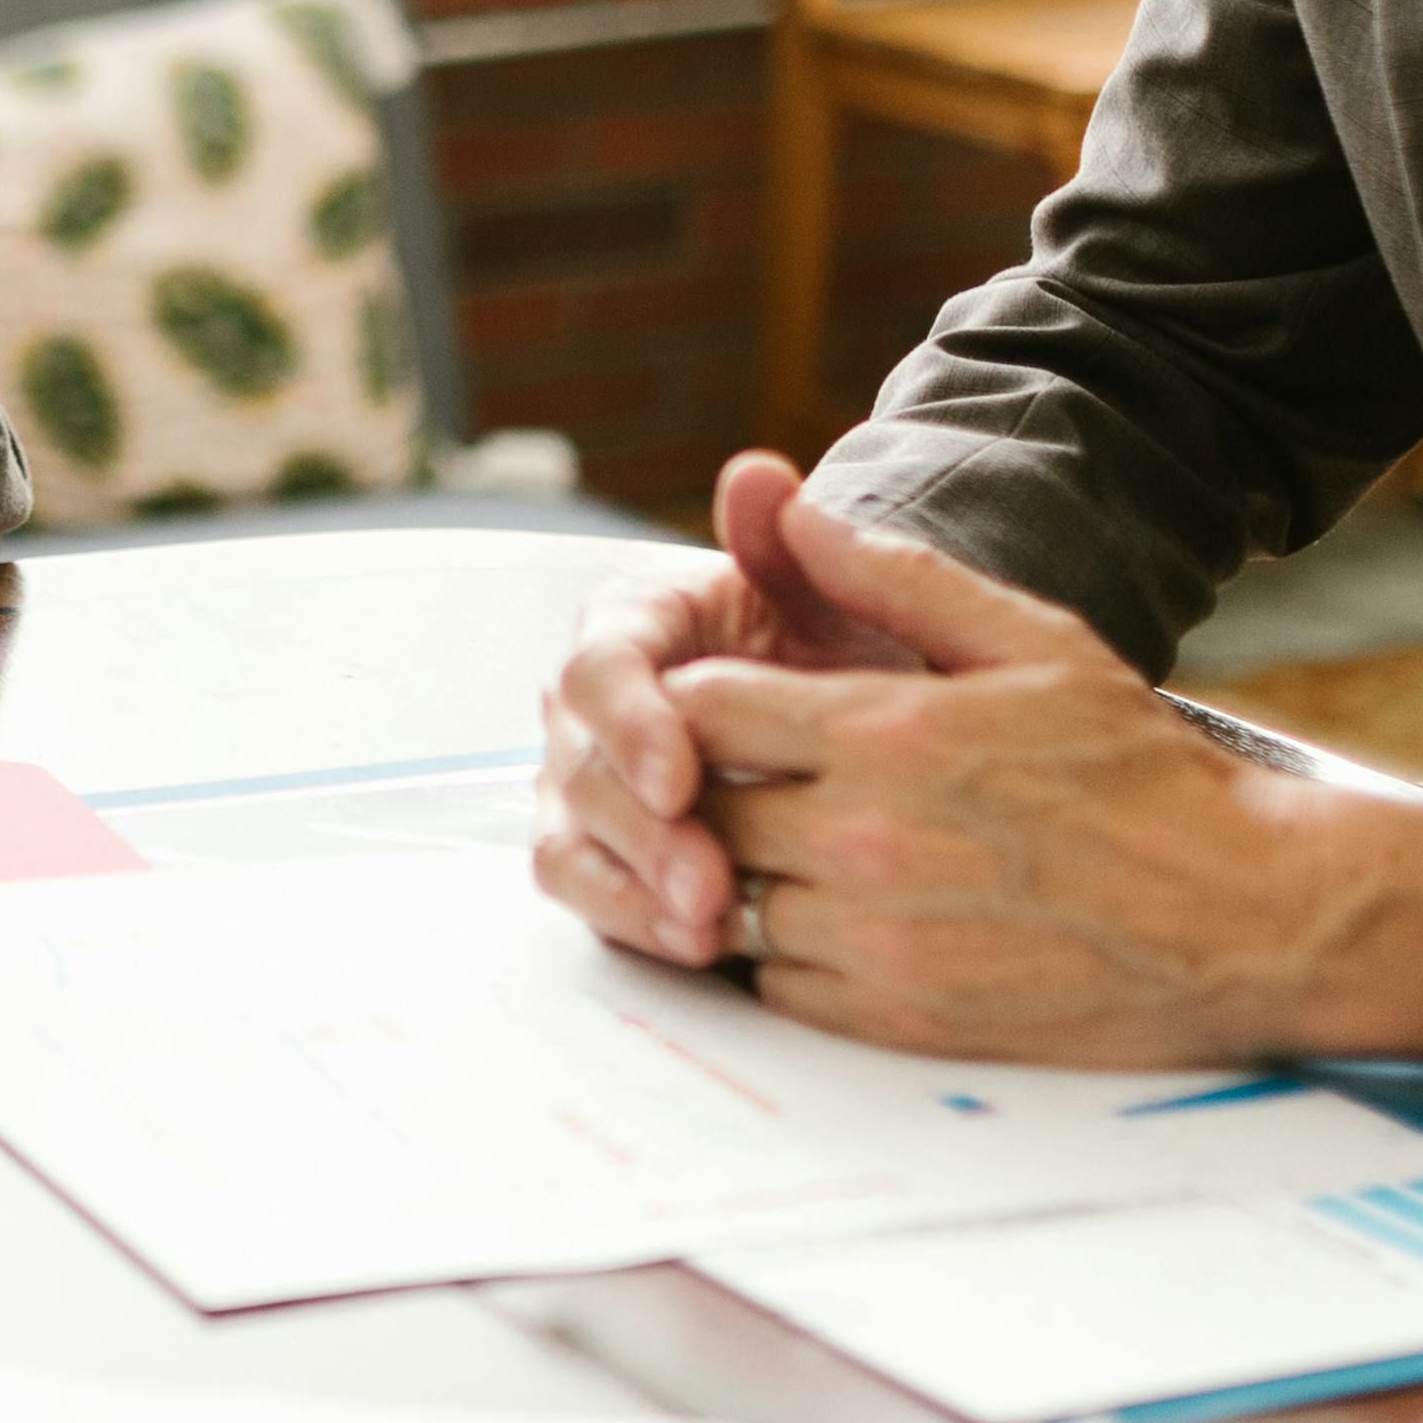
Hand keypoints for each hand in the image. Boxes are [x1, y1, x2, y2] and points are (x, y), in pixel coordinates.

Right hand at [532, 448, 906, 965]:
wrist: (850, 715)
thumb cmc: (833, 646)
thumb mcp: (826, 591)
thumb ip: (787, 542)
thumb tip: (761, 477)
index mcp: (630, 623)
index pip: (600, 669)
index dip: (631, 724)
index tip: (680, 774)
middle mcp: (590, 706)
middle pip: (578, 768)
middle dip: (640, 830)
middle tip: (707, 879)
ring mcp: (588, 783)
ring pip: (572, 841)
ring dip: (631, 887)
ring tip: (707, 926)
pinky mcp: (604, 853)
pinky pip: (593, 894)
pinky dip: (636, 921)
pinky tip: (700, 945)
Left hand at [535, 463, 1422, 1068]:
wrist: (1240, 914)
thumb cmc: (1141, 772)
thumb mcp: (1034, 641)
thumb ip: (901, 577)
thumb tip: (799, 512)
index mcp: (884, 734)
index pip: (698, 708)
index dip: (692, 702)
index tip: (723, 707)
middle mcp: (862, 840)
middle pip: (696, 811)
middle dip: (701, 790)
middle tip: (738, 780)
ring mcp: (876, 940)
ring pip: (727, 904)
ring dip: (736, 877)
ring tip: (787, 851)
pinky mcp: (899, 1020)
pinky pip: (776, 985)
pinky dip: (784, 955)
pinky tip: (835, 920)